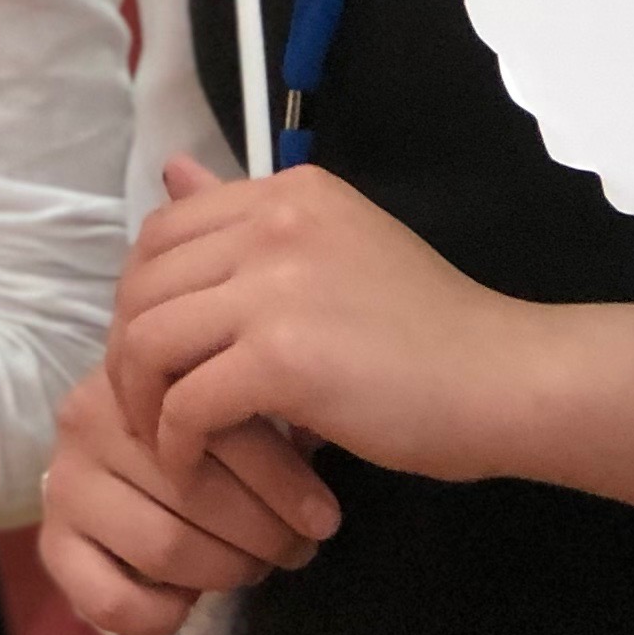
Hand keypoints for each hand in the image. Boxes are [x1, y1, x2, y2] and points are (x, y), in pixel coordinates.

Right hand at [34, 364, 336, 634]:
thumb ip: (256, 418)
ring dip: (225, 571)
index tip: (323, 517)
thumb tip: (319, 443)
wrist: (118, 449)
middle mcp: (87, 421)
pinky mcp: (51, 543)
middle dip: (262, 534)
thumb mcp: (226, 406)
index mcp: (136, 374)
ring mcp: (64, 482)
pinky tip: (187, 604)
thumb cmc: (194, 428)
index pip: (219, 430)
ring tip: (257, 569)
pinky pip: (109, 599)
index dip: (282, 482)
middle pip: (194, 494)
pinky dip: (159, 614)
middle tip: (297, 549)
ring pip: (163, 546)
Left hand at [109, 156, 534, 479]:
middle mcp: (277, 221)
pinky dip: (176, 443)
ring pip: (150, 340)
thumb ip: (253, 221)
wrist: (503, 378)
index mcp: (290, 193)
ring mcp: (278, 286)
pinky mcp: (283, 357)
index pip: (165, 229)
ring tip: (166, 438)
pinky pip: (186, 403)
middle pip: (144, 282)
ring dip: (141, 398)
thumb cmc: (429, 330)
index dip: (142, 296)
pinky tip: (195, 464)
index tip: (158, 350)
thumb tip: (173, 170)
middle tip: (149, 403)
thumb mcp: (336, 250)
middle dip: (130, 350)